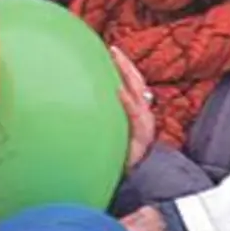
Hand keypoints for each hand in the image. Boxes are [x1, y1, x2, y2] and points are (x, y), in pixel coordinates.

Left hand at [110, 46, 155, 169]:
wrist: (136, 181)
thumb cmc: (121, 158)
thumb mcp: (115, 135)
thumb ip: (109, 119)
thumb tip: (85, 107)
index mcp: (137, 113)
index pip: (133, 84)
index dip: (124, 67)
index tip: (112, 50)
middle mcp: (143, 116)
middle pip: (137, 83)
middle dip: (126, 65)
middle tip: (113, 50)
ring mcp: (144, 126)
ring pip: (139, 94)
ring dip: (128, 76)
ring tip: (117, 61)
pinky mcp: (141, 139)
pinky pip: (136, 117)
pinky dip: (129, 103)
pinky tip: (119, 92)